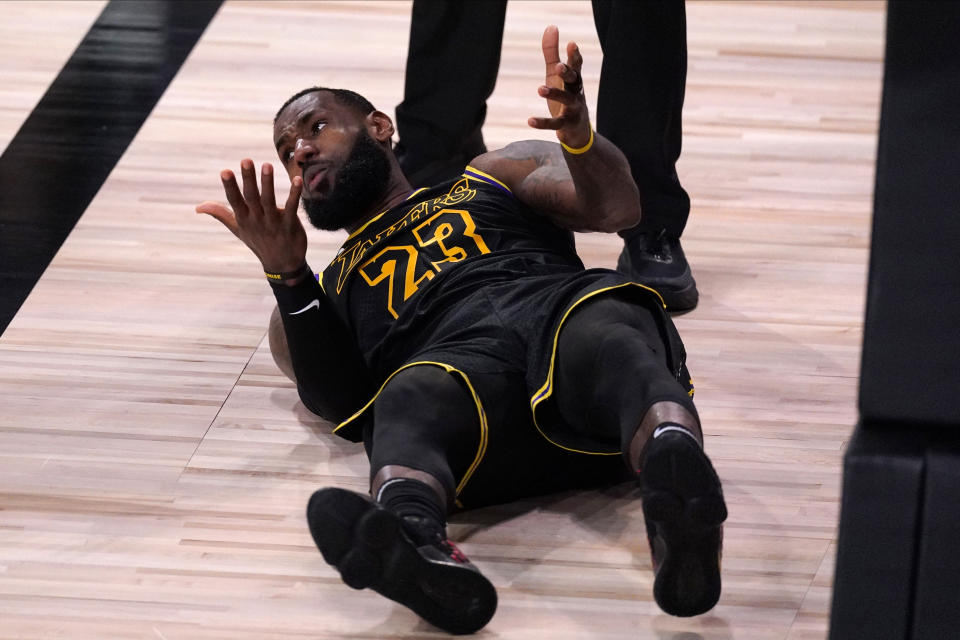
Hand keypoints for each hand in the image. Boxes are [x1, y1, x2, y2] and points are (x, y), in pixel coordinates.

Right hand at [196, 159, 306, 272]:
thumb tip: (198, 207)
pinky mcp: (290, 225)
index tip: (225, 171)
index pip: (234, 200)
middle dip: (248, 179)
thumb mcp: (238, 229)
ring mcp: (274, 223)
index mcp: (244, 218)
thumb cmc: (258, 242)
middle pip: (251, 197)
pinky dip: (294, 194)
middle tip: (246, 160)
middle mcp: (257, 220)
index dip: (230, 186)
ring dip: (268, 183)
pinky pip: (292, 208)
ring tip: (267, 165)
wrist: (282, 264)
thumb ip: (220, 214)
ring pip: (269, 201)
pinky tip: (298, 180)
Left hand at [528, 25, 590, 148]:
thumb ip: (552, 53)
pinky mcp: (566, 125)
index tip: (572, 44)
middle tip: (558, 66)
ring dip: (555, 94)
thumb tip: (551, 26)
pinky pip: (555, 124)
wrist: (578, 131)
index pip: (576, 66)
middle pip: (574, 81)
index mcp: (574, 80)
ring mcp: (573, 110)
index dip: (574, 56)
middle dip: (567, 73)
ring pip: (566, 101)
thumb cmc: (566, 96)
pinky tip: (530, 120)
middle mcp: (576, 93)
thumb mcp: (556, 75)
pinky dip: (542, 123)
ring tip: (540, 89)